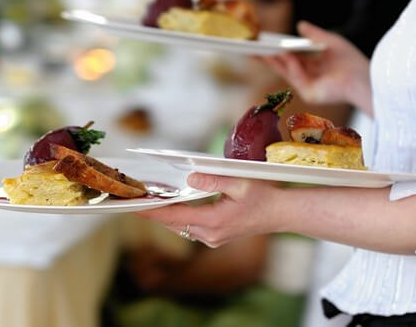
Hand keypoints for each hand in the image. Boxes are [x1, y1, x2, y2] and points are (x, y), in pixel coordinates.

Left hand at [137, 173, 282, 247]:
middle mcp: (210, 235)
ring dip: (165, 214)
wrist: (281, 214)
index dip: (152, 210)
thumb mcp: (240, 183)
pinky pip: (189, 228)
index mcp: (214, 221)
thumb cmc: (264, 196)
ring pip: (180, 227)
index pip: (174, 216)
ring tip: (148, 200)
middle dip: (154, 211)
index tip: (134, 205)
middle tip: (134, 198)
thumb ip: (214, 179)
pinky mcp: (215, 237)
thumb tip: (191, 177)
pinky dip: (178, 217)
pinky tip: (171, 206)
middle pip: (173, 223)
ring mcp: (212, 239)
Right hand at [261, 21, 372, 115]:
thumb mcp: (330, 41)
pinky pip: (295, 77)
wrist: (363, 78)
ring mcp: (308, 86)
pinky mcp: (309, 93)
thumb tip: (299, 24)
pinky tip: (282, 52)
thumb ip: (314, 34)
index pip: (292, 57)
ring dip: (273, 60)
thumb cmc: (351, 61)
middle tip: (251, 48)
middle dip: (267, 57)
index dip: (277, 50)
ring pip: (286, 71)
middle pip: (284, 66)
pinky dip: (289, 64)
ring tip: (261, 47)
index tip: (263, 42)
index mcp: (315, 65)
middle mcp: (310, 76)